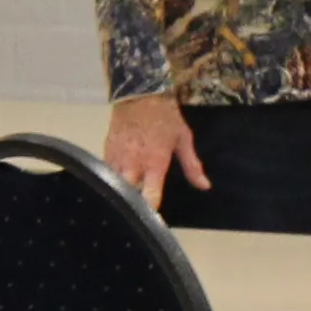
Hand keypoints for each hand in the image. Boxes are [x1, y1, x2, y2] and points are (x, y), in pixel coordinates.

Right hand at [103, 93, 208, 209]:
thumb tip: (205, 186)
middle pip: (128, 195)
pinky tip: (118, 180)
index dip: (152, 210)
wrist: (140, 92)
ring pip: (114, 185)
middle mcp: (133, 164)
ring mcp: (117, 158)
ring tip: (127, 197)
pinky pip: (106, 171)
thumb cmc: (166, 117)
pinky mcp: (106, 150)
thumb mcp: (183, 139)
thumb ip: (192, 165)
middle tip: (138, 209)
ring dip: (121, 191)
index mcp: (154, 164)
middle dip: (132, 203)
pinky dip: (112, 178)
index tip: (154, 218)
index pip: (150, 197)